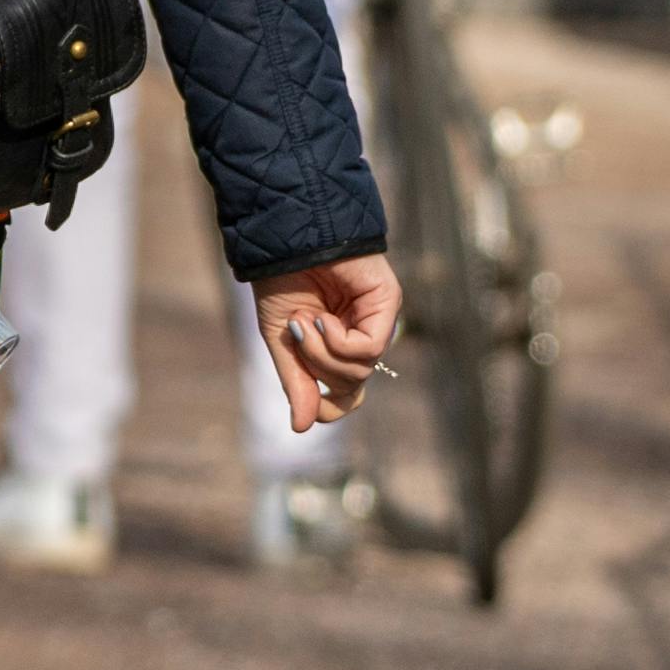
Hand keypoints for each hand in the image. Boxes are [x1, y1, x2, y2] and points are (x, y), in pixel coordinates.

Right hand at [252, 255, 398, 430]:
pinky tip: (324, 318)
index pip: (348, 396)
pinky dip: (339, 340)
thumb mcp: (282, 341)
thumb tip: (301, 428)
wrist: (284, 240)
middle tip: (296, 333)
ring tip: (305, 321)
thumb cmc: (281, 283)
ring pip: (360, 370)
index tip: (308, 406)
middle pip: (350, 386)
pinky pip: (369, 348)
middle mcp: (362, 337)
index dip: (330, 409)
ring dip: (323, 352)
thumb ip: (295, 382)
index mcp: (338, 347)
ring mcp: (378, 322)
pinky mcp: (387, 304)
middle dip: (316, 367)